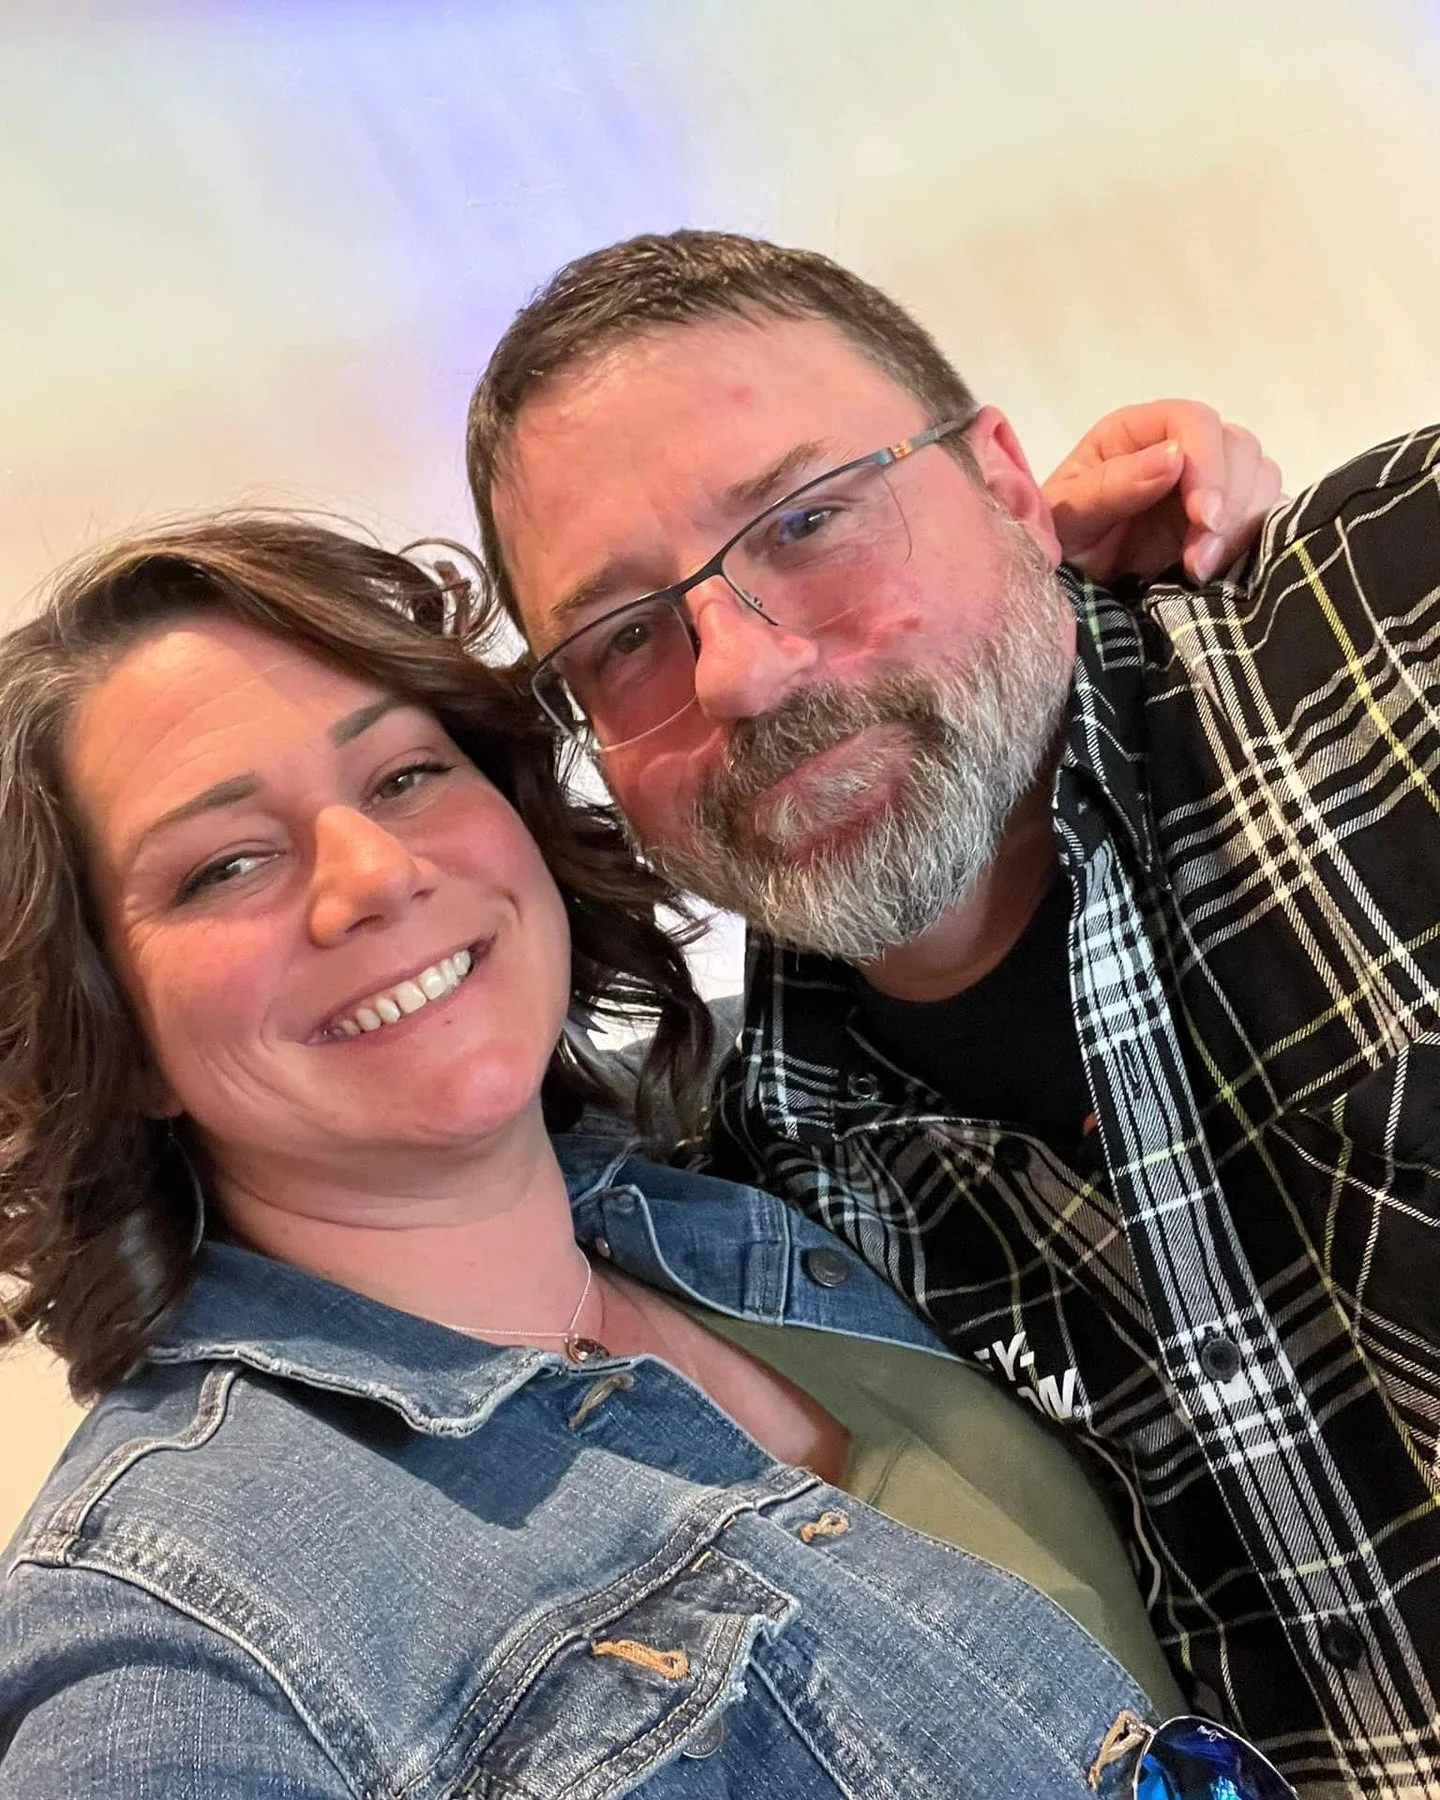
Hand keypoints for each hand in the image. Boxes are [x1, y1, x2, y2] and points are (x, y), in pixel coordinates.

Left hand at [1042, 401, 1282, 583]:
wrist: (1072, 594)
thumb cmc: (1061, 544)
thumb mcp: (1068, 515)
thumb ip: (1111, 485)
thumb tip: (1172, 457)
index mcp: (1137, 434)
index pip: (1193, 421)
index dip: (1207, 463)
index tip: (1203, 516)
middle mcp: (1180, 450)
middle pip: (1237, 447)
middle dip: (1229, 502)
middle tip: (1200, 557)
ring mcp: (1208, 485)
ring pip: (1259, 478)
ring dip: (1241, 525)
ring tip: (1199, 569)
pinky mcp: (1226, 522)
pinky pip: (1263, 516)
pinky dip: (1251, 540)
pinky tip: (1219, 569)